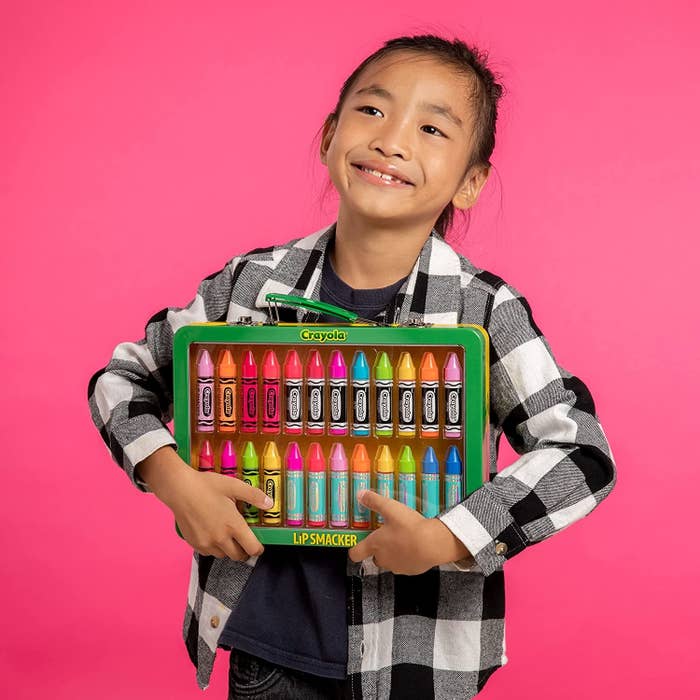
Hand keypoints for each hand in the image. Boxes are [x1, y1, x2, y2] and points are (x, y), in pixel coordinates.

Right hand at [167, 468, 271, 560]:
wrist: (179, 489)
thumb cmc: (206, 486)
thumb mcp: (234, 486)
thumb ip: (254, 496)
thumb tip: (270, 504)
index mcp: (233, 525)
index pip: (252, 548)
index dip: (258, 549)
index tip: (259, 545)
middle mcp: (220, 538)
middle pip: (238, 556)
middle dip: (244, 551)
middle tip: (244, 541)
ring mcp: (206, 543)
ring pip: (222, 555)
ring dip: (228, 549)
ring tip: (227, 535)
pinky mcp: (194, 543)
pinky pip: (208, 552)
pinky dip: (213, 547)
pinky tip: (212, 533)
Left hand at [347, 490, 473, 574]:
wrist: (433, 544)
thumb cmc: (410, 527)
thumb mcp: (390, 508)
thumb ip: (374, 501)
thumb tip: (361, 495)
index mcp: (374, 545)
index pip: (355, 554)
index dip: (355, 548)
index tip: (359, 541)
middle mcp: (383, 559)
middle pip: (374, 557)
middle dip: (378, 548)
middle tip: (386, 535)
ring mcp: (397, 567)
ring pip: (390, 561)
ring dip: (393, 553)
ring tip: (402, 538)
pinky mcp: (410, 571)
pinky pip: (404, 564)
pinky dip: (407, 557)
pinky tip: (414, 545)